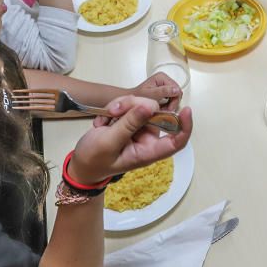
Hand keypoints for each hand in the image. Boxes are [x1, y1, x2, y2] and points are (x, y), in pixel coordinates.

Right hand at [68, 96, 192, 184]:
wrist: (80, 161)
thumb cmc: (94, 159)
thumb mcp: (108, 142)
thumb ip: (128, 124)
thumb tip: (150, 106)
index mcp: (148, 152)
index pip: (176, 141)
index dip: (185, 126)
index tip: (186, 109)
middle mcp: (147, 138)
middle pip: (154, 112)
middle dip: (134, 105)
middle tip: (113, 110)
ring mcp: (139, 128)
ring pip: (140, 105)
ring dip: (121, 106)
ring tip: (104, 118)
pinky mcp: (130, 120)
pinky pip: (128, 105)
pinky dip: (114, 108)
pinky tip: (102, 121)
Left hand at [131, 72, 182, 111]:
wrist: (131, 102)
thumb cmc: (138, 97)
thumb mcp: (150, 95)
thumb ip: (163, 92)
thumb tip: (176, 90)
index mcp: (162, 77)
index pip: (177, 90)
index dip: (174, 101)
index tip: (168, 110)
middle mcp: (165, 80)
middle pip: (177, 94)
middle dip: (172, 104)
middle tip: (164, 112)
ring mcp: (165, 86)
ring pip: (175, 98)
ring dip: (170, 106)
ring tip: (161, 111)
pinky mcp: (165, 93)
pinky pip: (172, 100)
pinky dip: (168, 106)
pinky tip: (161, 109)